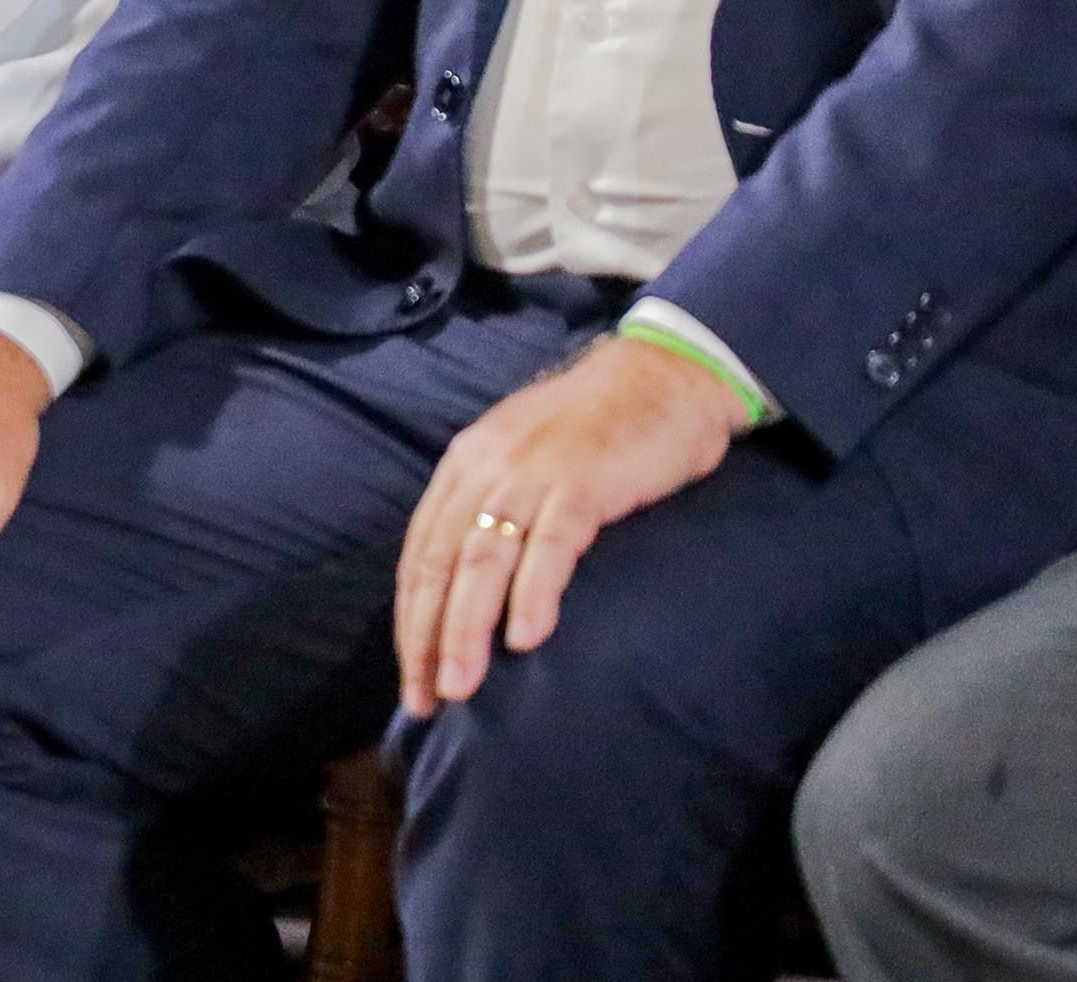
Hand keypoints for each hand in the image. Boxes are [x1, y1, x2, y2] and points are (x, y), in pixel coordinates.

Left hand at [393, 332, 740, 717]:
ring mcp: (532, 474)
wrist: (664, 375)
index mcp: (464, 467)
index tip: (413, 679)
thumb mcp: (527, 463)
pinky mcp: (583, 481)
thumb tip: (473, 588)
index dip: (412, 621)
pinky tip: (527, 639)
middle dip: (427, 638)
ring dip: (467, 629)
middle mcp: (485, 469)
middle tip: (427, 701)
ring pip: (482, 560)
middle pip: (440, 563)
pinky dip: (533, 593)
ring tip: (463, 687)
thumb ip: (497, 510)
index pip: (420, 554)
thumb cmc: (598, 430)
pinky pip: (550, 545)